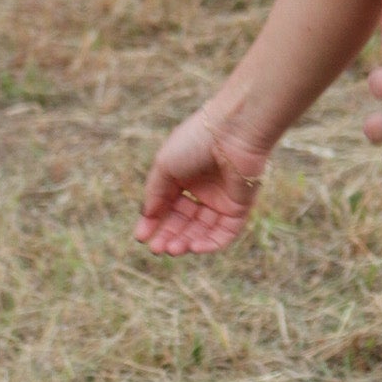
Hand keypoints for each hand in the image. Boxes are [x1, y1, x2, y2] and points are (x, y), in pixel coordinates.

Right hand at [135, 108, 271, 255]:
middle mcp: (204, 188)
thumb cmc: (196, 141)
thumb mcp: (165, 166)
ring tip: (172, 250)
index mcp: (184, 175)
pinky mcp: (240, 206)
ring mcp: (222, 198)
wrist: (234, 131)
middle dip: (169, 236)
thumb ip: (155, 193)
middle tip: (157, 249)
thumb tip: (146, 217)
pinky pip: (225, 231)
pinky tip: (193, 247)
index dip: (153, 222)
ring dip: (187, 242)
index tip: (141, 237)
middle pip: (184, 221)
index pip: (167, 205)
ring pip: (203, 229)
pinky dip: (210, 243)